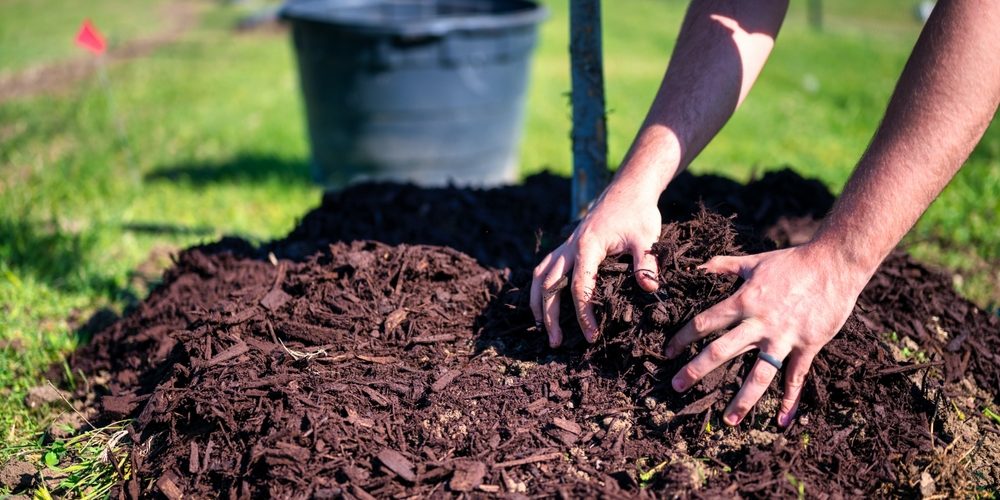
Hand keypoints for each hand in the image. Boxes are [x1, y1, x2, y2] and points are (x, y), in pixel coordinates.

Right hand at [530, 182, 661, 347]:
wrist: (628, 189)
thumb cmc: (638, 213)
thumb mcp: (646, 237)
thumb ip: (647, 263)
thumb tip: (649, 289)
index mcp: (587, 247)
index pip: (579, 287)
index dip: (583, 314)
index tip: (591, 335)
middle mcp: (570, 247)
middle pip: (549, 285)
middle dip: (550, 316)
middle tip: (556, 343)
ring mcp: (566, 246)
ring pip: (540, 276)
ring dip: (537, 303)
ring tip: (541, 328)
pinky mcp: (567, 246)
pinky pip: (544, 268)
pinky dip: (539, 287)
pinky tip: (543, 303)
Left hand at [664, 243, 870, 426]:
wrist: (834, 263)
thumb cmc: (792, 261)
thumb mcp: (754, 261)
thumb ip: (724, 265)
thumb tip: (699, 266)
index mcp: (743, 301)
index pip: (704, 323)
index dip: (683, 338)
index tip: (668, 352)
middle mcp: (759, 323)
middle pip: (721, 351)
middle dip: (696, 370)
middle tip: (677, 387)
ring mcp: (784, 338)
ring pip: (758, 374)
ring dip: (742, 399)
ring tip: (729, 420)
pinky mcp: (808, 346)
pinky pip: (796, 377)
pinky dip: (790, 400)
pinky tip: (782, 420)